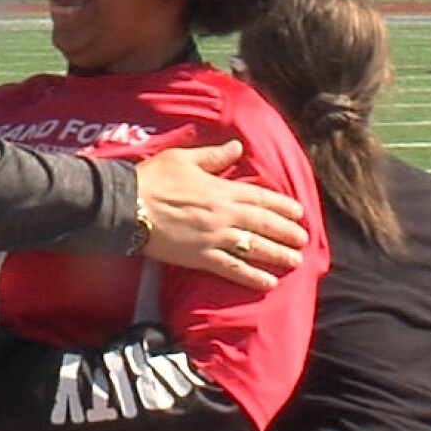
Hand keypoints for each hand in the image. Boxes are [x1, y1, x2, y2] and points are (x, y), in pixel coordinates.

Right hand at [135, 141, 306, 290]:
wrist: (126, 205)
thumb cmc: (151, 179)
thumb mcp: (182, 158)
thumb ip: (212, 156)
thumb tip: (237, 148)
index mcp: (222, 190)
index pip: (261, 198)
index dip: (283, 206)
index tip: (299, 213)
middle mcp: (224, 214)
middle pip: (264, 224)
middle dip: (287, 232)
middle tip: (303, 239)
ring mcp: (214, 237)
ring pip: (255, 248)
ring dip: (278, 255)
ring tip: (295, 261)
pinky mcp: (200, 257)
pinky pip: (233, 269)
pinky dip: (252, 277)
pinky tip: (268, 283)